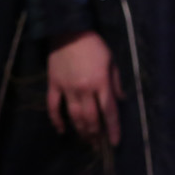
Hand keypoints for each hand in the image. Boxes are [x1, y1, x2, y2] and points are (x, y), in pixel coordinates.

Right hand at [46, 30, 122, 145]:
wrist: (68, 31)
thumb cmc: (93, 45)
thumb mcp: (111, 61)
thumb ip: (116, 82)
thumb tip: (121, 100)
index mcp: (101, 82)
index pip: (109, 112)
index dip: (113, 129)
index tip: (114, 143)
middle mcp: (84, 89)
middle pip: (91, 118)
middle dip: (96, 134)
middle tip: (98, 143)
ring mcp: (67, 88)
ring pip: (74, 116)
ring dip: (80, 130)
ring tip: (86, 139)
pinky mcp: (54, 84)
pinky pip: (53, 106)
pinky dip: (56, 120)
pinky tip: (61, 130)